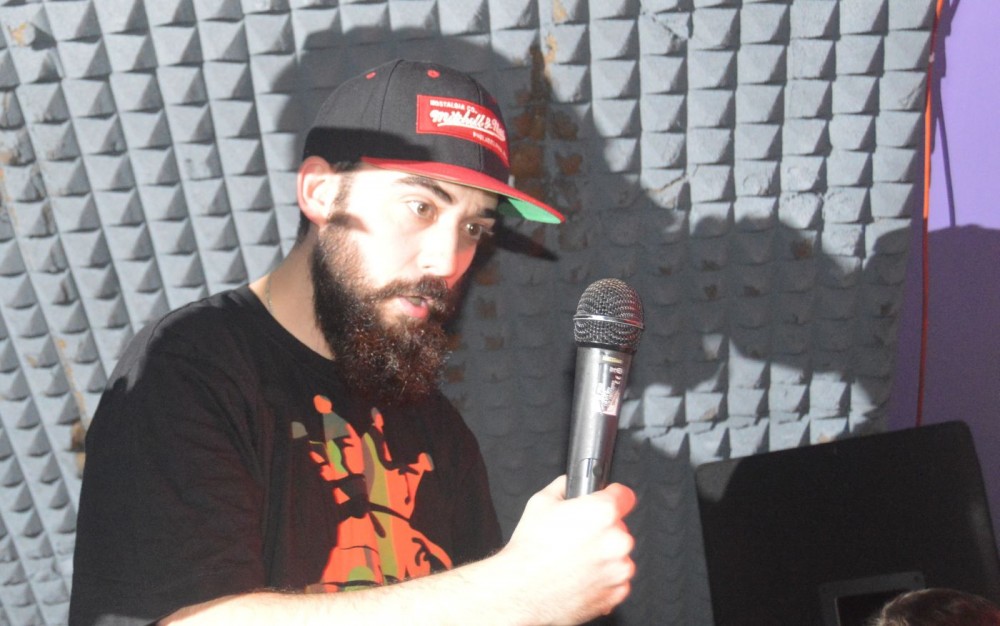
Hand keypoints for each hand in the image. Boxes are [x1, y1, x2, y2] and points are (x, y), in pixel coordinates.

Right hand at [497, 476, 636, 624]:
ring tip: (576, 560)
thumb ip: (564, 487)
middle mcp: (616, 541)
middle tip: (577, 537)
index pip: (624, 496)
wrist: (522, 591)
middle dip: (602, 530)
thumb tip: (570, 485)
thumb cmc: (530, 552)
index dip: (613, 496)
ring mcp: (618, 569)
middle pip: (619, 528)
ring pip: (619, 556)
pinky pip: (617, 581)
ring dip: (604, 556)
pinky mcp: (616, 593)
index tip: (608, 501)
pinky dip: (603, 579)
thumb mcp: (541, 502)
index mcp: (602, 513)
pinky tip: (580, 576)